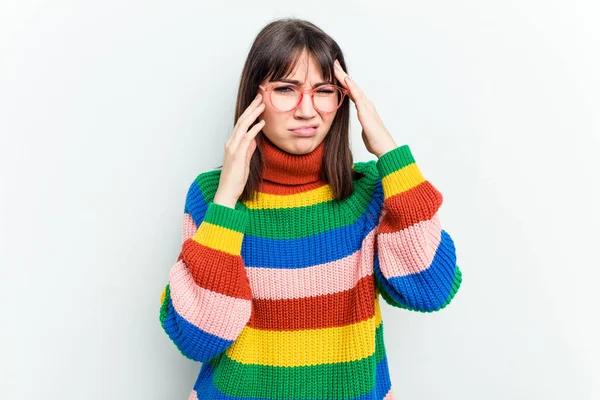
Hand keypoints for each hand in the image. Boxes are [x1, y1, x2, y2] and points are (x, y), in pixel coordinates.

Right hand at [214, 93, 265, 207]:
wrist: (228, 191)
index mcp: (232, 143)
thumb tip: (254, 139)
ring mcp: (233, 148)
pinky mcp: (237, 154)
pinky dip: (254, 129)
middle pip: (241, 120)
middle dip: (251, 107)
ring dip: (253, 114)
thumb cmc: (236, 178)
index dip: (249, 112)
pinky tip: (261, 123)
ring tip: (262, 105)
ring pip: (243, 126)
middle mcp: (231, 143)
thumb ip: (248, 148)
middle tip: (260, 96)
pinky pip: (246, 138)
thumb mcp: (245, 160)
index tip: (258, 103)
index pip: (241, 123)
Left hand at [333, 59, 397, 157]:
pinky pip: (357, 97)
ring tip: (336, 67)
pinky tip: (346, 80)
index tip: (335, 72)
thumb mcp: (365, 129)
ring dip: (345, 77)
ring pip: (354, 88)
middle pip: (352, 86)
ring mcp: (367, 107)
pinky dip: (351, 87)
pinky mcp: (365, 112)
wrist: (385, 147)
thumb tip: (362, 122)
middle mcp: (366, 104)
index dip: (343, 82)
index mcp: (364, 108)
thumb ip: (363, 123)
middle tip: (333, 63)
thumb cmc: (375, 141)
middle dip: (342, 74)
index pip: (352, 92)